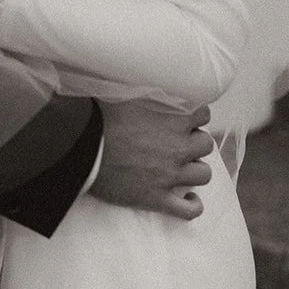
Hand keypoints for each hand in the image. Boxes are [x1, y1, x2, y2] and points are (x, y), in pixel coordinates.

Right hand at [90, 100, 213, 220]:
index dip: (194, 116)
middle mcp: (178, 147)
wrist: (82, 148)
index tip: (184, 118)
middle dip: (194, 142)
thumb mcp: (127, 92)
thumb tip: (148, 78)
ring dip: (194, 169)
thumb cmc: (101, 116)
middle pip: (205, 145)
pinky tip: (189, 197)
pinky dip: (193, 204)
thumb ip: (147, 90)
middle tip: (178, 141)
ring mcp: (169, 175)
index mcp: (174, 119)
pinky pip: (188, 210)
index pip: (203, 114)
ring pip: (203, 174)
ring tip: (181, 166)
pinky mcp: (157, 198)